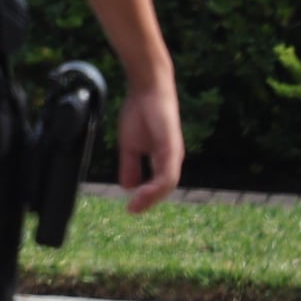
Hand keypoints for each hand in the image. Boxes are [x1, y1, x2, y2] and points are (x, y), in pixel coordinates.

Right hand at [118, 82, 184, 211]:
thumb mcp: (130, 144)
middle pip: (164, 188)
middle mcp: (171, 159)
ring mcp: (173, 153)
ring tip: (136, 205)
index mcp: (163, 159)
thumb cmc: (140, 112)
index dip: (145, 198)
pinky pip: (168, 172)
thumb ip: (130, 165)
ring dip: (152, 197)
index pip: (157, 185)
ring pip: (168, 184)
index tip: (130, 209)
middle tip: (132, 211)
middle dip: (149, 202)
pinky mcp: (171, 147)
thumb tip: (127, 187)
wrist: (146, 89)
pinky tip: (144, 191)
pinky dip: (157, 185)